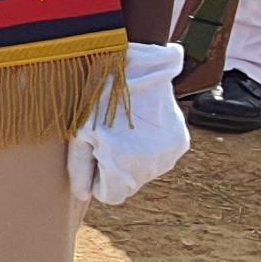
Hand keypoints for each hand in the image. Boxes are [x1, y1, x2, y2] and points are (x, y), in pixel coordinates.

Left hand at [70, 43, 195, 204]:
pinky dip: (151, 145)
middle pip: (129, 184)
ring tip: (125, 126)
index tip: (95, 156)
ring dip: (134, 157)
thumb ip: (79, 170)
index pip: (111, 196)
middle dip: (116, 167)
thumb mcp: (79, 134)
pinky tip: (142, 122)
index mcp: (124, 168)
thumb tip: (84, 195)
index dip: (98, 180)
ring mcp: (170, 155)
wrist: (134, 65)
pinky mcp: (181, 142)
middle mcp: (152, 167)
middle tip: (108, 136)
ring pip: (146, 170)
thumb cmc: (97, 99)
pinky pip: (161, 155)